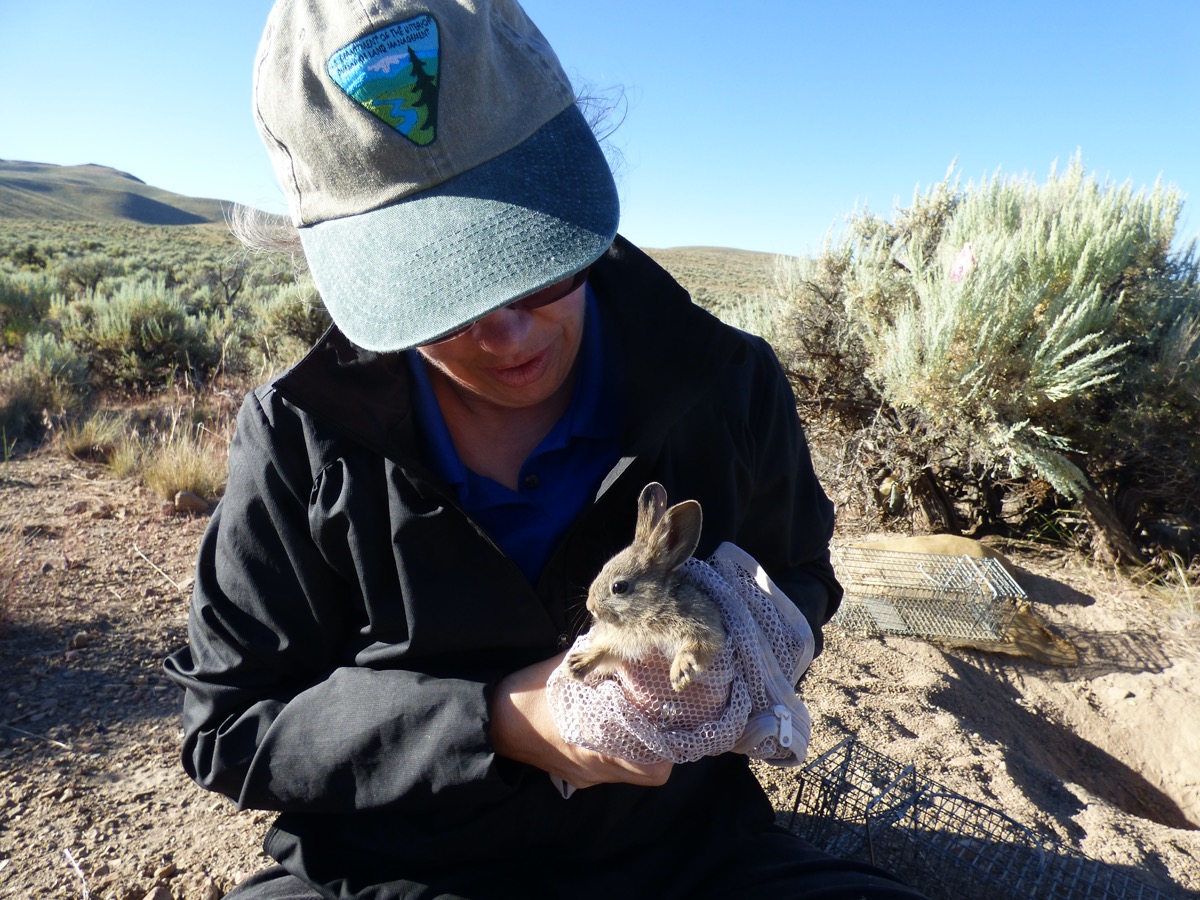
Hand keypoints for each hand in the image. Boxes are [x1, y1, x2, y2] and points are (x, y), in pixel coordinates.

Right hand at [490, 653, 672, 788]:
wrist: (494, 720)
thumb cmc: (532, 692)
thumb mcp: (570, 670)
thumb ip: (601, 660)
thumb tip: (628, 643)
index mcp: (599, 745)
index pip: (655, 766)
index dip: (670, 746)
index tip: (672, 721)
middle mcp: (596, 768)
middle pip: (649, 773)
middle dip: (660, 748)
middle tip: (661, 720)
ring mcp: (585, 775)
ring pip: (629, 773)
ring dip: (640, 750)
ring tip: (639, 721)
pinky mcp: (575, 776)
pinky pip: (607, 770)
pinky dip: (618, 753)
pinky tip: (611, 728)